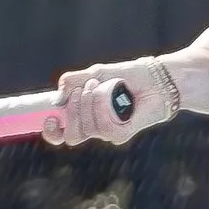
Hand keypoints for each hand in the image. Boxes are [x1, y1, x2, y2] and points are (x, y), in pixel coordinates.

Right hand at [44, 56, 177, 146]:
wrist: (158, 77)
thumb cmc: (130, 75)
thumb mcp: (95, 73)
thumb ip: (71, 82)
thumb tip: (56, 100)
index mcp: (84, 115)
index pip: (61, 133)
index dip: (51, 131)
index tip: (49, 118)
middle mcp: (95, 127)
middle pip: (71, 135)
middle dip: (72, 111)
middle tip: (82, 89)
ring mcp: (109, 131)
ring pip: (86, 129)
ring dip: (88, 103)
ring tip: (99, 85)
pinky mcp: (123, 133)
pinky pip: (104, 128)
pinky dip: (102, 108)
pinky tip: (110, 94)